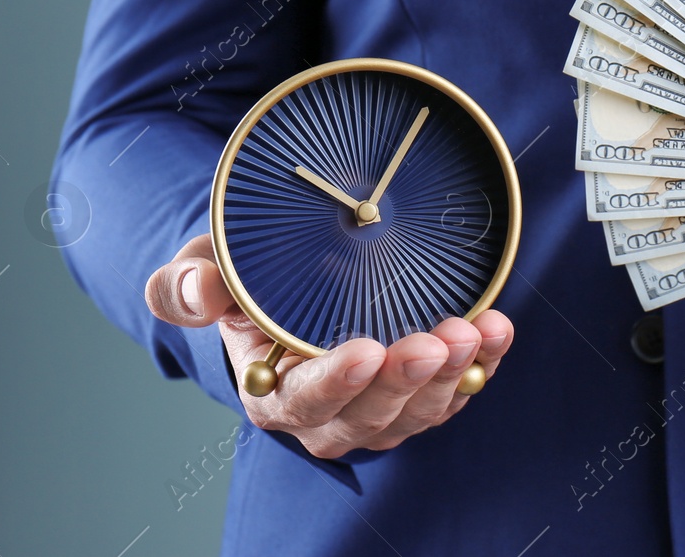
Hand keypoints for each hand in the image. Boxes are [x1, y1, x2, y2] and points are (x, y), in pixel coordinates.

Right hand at [145, 234, 512, 457]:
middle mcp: (331, 413)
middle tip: (432, 344)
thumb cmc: (242, 278)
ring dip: (451, 375)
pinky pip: (459, 387)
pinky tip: (497, 331)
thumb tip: (201, 291)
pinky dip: (483, 363)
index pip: (304, 401)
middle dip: (404, 382)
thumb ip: (188, 284)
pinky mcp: (424, 389)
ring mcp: (383, 406)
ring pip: (421, 409)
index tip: (364, 353)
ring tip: (472, 331)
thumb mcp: (202, 270)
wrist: (290, 277)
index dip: (335, 384)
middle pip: (370, 415)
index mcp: (274, 392)